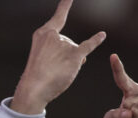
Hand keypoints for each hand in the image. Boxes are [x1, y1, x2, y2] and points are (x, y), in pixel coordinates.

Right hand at [11, 0, 105, 114]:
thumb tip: (82, 55)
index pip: (58, 17)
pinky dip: (96, 41)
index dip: (65, 5)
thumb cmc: (37, 75)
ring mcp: (64, 44)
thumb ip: (62, 52)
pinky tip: (102, 35)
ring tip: (56, 73)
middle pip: (68, 44)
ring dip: (69, 64)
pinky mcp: (74, 55)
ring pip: (75, 53)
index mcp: (43, 34)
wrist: (34, 89)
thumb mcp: (44, 58)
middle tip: (50, 70)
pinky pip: (88, 46)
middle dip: (64, 58)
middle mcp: (54, 35)